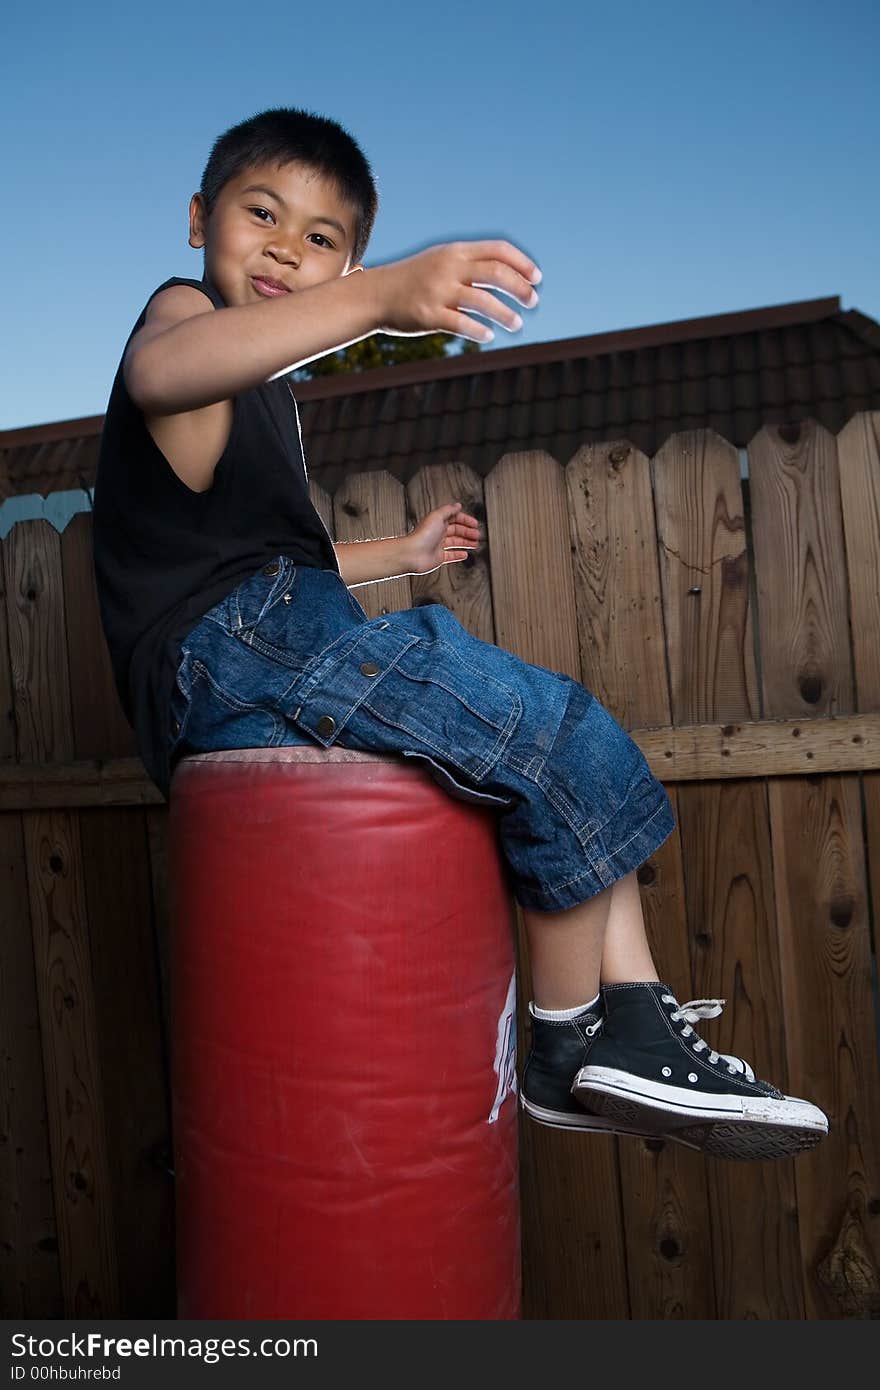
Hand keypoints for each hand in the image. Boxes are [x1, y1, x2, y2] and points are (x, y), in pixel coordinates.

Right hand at [371, 240, 540, 344]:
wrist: (375, 295)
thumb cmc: (415, 280)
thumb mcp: (441, 261)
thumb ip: (471, 264)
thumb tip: (510, 275)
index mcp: (456, 251)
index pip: (498, 250)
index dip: (522, 263)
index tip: (537, 279)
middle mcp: (449, 268)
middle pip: (496, 274)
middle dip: (520, 288)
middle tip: (533, 302)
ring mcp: (438, 291)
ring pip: (483, 301)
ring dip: (505, 314)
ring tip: (517, 324)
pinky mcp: (428, 315)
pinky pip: (461, 324)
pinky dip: (479, 331)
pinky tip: (489, 336)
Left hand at [404, 502, 483, 574]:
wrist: (413, 554)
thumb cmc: (422, 535)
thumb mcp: (437, 516)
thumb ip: (448, 510)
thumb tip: (457, 505)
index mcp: (438, 521)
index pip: (455, 518)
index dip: (466, 520)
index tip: (475, 523)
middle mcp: (438, 532)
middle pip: (457, 530)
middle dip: (468, 532)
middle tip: (477, 534)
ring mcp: (438, 545)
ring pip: (456, 542)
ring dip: (466, 542)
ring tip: (475, 543)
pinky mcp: (438, 557)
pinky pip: (451, 555)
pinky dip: (458, 554)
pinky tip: (465, 554)